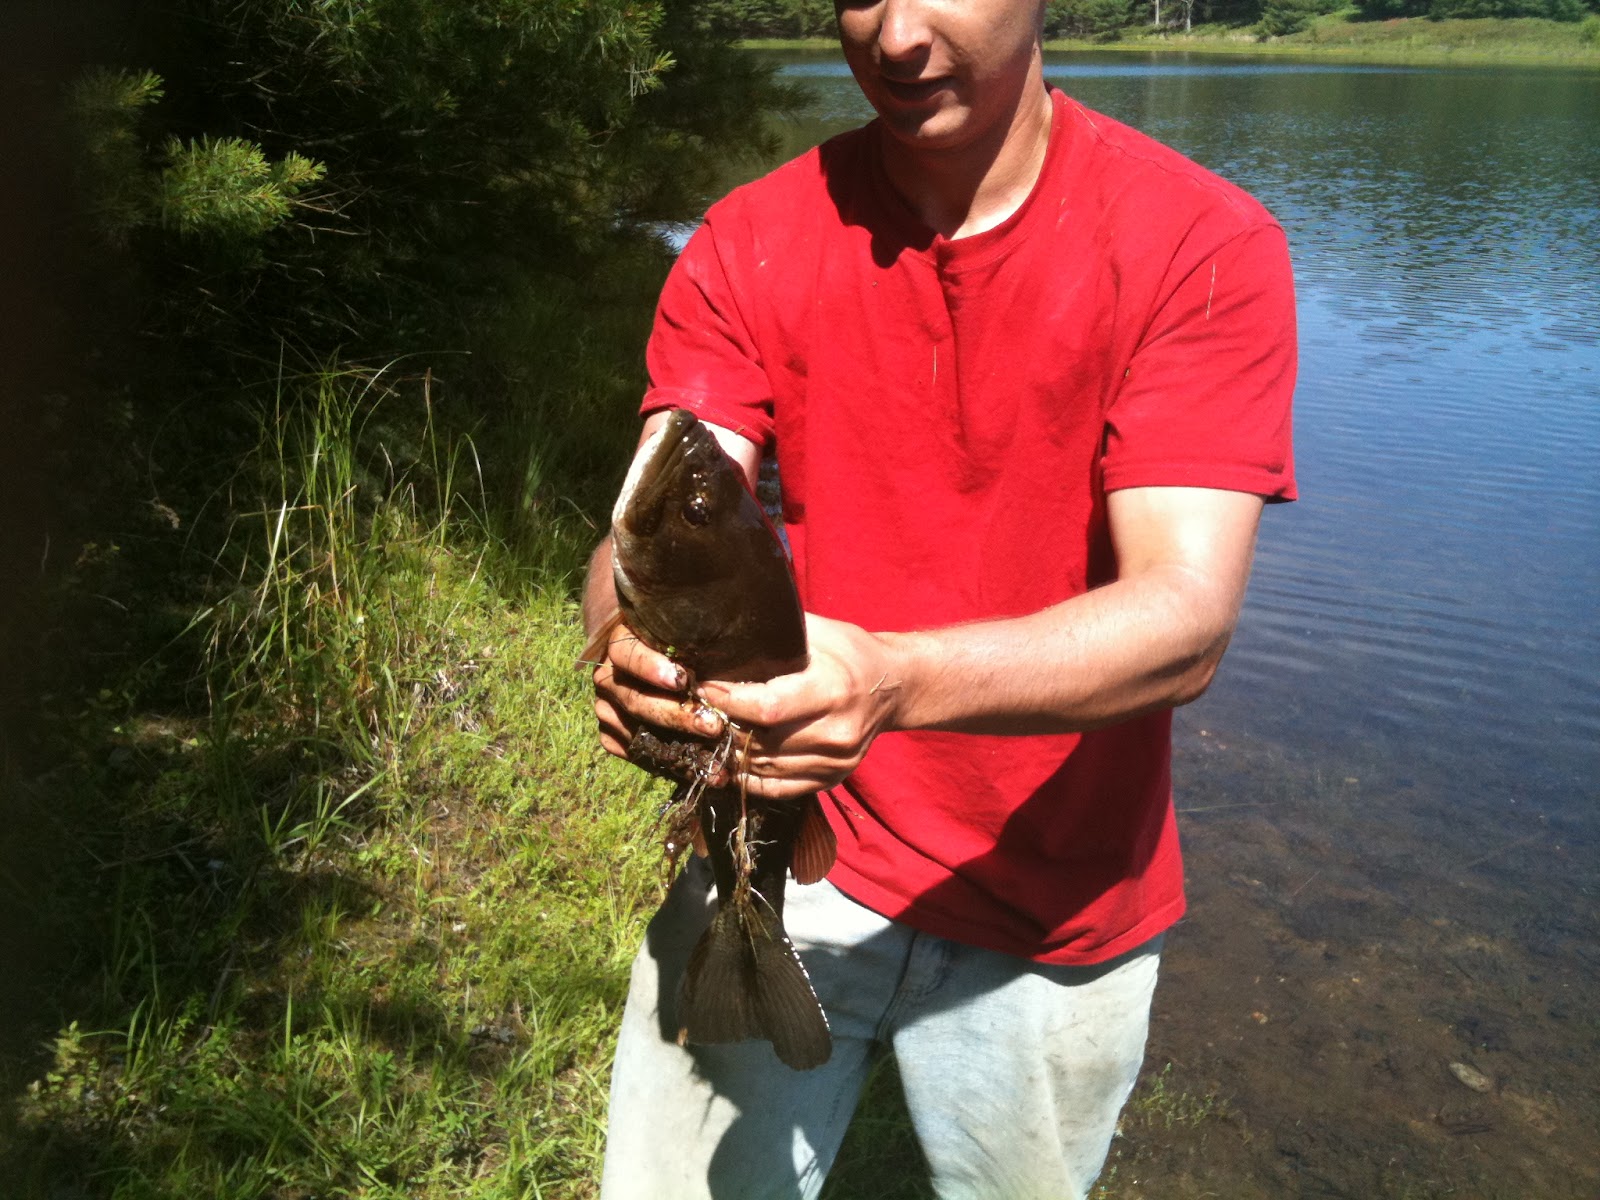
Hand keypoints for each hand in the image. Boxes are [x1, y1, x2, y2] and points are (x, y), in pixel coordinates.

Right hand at [591, 620, 721, 760]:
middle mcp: (609, 676)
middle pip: (634, 698)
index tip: (681, 680)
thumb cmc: (686, 642)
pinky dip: (667, 762)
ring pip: (635, 731)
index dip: (650, 666)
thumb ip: (705, 633)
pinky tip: (698, 769)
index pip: (626, 653)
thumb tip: (737, 621)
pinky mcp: (611, 734)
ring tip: (714, 760)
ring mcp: (607, 707)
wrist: (662, 663)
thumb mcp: (692, 632)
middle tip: (713, 725)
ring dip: (677, 747)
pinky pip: (636, 752)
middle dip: (676, 715)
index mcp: (621, 642)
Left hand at [697, 613, 902, 801]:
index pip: (768, 707)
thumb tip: (727, 632)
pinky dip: (750, 778)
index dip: (729, 701)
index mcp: (833, 690)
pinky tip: (733, 761)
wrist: (895, 687)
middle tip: (702, 711)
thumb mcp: (820, 631)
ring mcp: (837, 762)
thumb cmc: (851, 652)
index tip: (705, 688)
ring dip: (733, 752)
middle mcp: (837, 732)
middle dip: (725, 726)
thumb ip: (777, 633)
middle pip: (763, 741)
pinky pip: (779, 789)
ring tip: (713, 733)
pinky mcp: (833, 778)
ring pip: (765, 767)